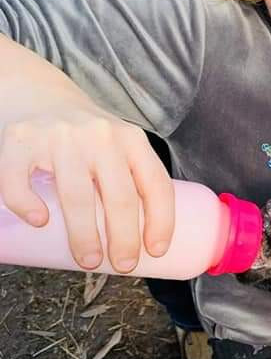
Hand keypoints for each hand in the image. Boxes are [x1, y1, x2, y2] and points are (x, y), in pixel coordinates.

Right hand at [0, 100, 174, 272]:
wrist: (37, 93)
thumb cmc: (85, 136)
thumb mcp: (118, 146)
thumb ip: (129, 179)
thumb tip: (143, 245)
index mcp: (131, 140)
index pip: (155, 184)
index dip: (162, 221)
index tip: (156, 251)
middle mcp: (99, 136)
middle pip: (119, 196)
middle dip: (124, 238)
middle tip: (123, 265)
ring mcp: (59, 137)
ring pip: (76, 195)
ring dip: (84, 234)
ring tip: (89, 260)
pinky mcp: (20, 141)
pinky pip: (21, 179)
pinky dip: (28, 203)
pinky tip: (39, 221)